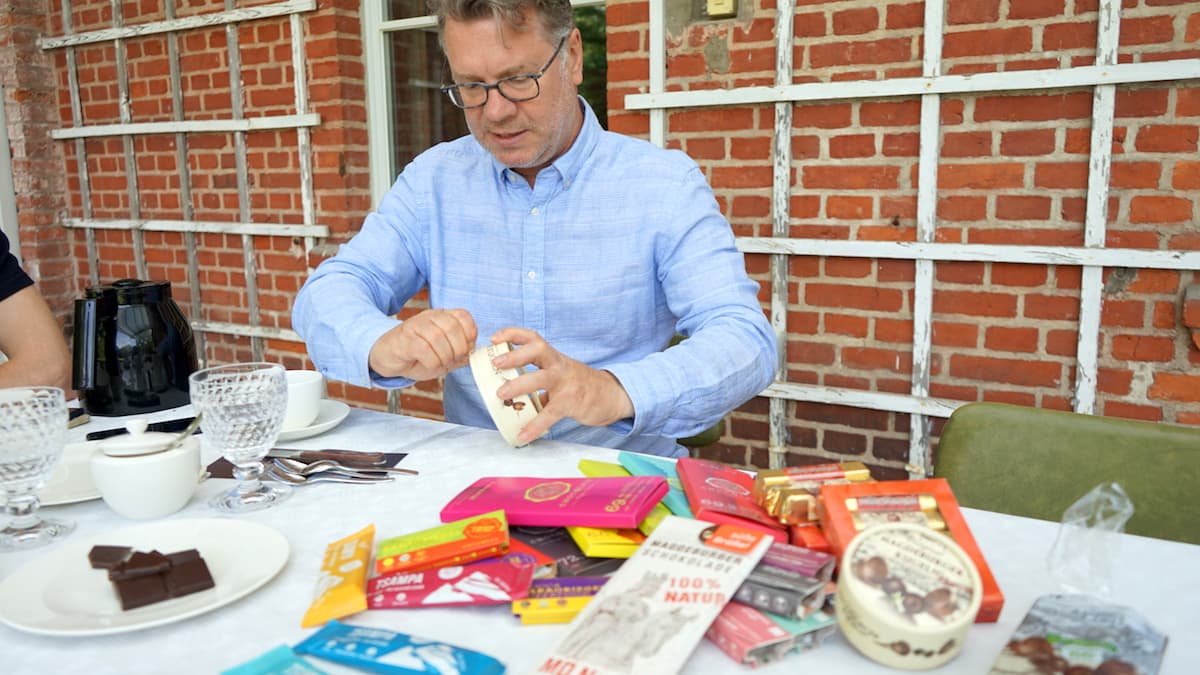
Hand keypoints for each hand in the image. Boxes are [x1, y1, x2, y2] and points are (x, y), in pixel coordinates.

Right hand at [368, 309, 477, 380]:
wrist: (387, 358)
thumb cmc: (417, 357)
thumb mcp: (443, 356)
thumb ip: (459, 354)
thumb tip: (473, 354)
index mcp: (442, 317)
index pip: (463, 316)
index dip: (470, 332)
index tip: (468, 349)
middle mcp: (429, 317)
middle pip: (453, 327)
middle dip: (459, 349)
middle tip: (453, 361)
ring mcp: (415, 325)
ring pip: (438, 337)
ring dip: (445, 356)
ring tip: (441, 364)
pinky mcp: (404, 338)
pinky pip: (424, 348)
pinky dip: (432, 361)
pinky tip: (429, 364)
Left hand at [489, 327, 633, 444]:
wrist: (609, 396)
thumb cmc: (577, 385)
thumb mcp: (558, 374)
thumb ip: (535, 380)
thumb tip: (506, 394)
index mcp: (553, 358)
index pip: (533, 338)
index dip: (513, 334)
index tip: (495, 337)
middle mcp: (559, 365)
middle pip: (538, 349)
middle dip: (515, 354)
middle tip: (496, 363)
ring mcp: (566, 383)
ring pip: (542, 378)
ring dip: (519, 385)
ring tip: (501, 395)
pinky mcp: (571, 402)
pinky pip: (550, 413)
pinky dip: (535, 425)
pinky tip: (523, 435)